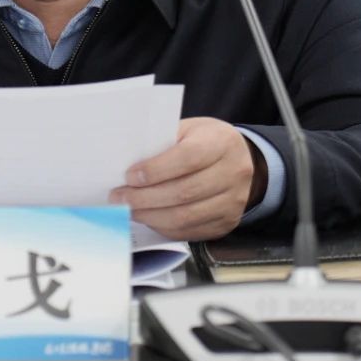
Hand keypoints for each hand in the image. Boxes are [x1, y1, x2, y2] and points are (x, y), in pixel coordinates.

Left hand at [109, 117, 266, 240]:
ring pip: (185, 216)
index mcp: (222, 143)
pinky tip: (148, 217)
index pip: (188, 158)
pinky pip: (190, 231)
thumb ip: (164, 144)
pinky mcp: (226, 223)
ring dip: (150, 216)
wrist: (241, 159)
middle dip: (145, 198)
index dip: (156, 170)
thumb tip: (128, 165)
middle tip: (120, 197)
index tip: (130, 176)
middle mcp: (233, 173)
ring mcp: (233, 202)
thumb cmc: (206, 141)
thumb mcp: (189, 130)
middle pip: (184, 192)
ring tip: (129, 209)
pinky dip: (163, 227)